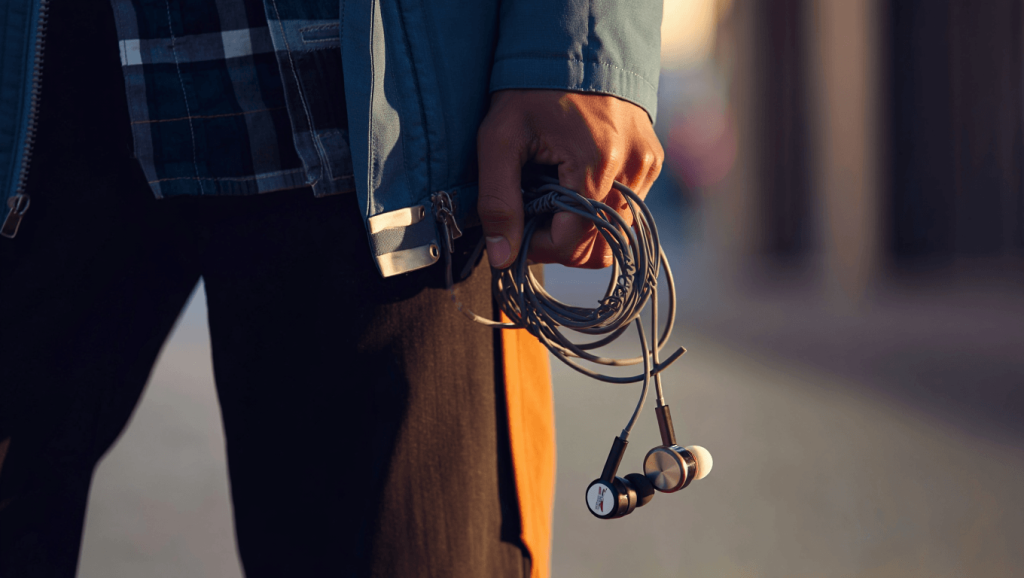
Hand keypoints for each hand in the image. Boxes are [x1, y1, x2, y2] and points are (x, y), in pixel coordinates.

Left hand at [476, 89, 663, 268]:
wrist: (572, 47)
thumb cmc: (531, 90)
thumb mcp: (500, 140)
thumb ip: (498, 201)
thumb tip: (503, 258)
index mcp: (597, 163)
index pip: (574, 241)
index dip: (541, 248)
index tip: (518, 233)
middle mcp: (632, 168)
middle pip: (600, 245)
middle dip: (562, 242)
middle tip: (532, 218)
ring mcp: (647, 165)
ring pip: (616, 232)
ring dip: (581, 228)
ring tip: (552, 196)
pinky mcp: (652, 162)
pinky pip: (627, 210)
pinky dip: (599, 211)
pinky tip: (574, 185)